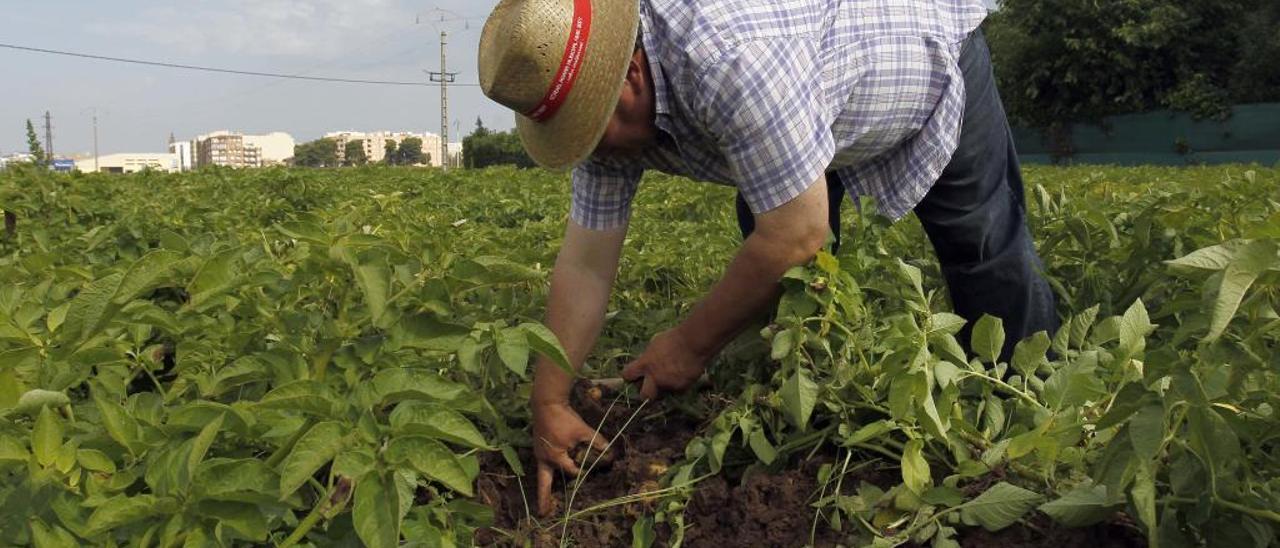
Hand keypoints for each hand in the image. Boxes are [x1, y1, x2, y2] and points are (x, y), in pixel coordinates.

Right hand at [532, 401, 606, 515]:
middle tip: (544, 514)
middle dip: (544, 499)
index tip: (592, 471)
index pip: (572, 471)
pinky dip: (546, 470)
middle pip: (544, 482)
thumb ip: (596, 442)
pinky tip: (549, 474)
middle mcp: (544, 458)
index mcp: (555, 457)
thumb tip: (610, 452)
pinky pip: (543, 462)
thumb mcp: (583, 430)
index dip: (583, 471)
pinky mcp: (538, 445)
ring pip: (542, 473)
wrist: (546, 401)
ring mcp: (539, 452)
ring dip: (545, 486)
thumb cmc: (564, 417)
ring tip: (545, 502)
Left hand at [621, 327, 707, 399]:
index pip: (627, 375)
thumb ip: (648, 357)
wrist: (693, 343)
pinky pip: (677, 390)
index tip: (635, 375)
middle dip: (647, 393)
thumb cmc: (674, 339)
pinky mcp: (681, 388)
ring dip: (665, 388)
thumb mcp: (655, 344)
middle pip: (644, 396)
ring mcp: (668, 384)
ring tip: (673, 375)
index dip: (630, 376)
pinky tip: (684, 374)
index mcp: (645, 364)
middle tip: (651, 386)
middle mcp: (654, 377)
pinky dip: (679, 385)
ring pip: (663, 393)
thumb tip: (646, 361)